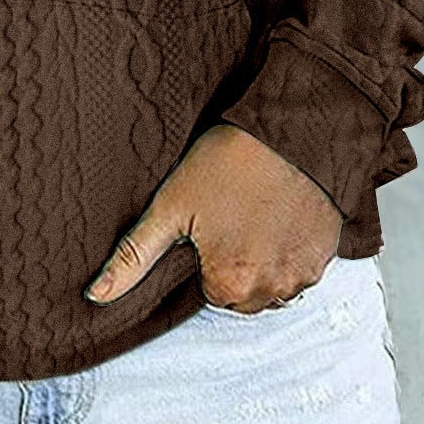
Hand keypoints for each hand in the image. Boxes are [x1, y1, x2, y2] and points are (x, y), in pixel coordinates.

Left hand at [84, 123, 344, 312]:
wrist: (295, 128)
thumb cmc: (232, 160)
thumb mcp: (171, 204)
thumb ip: (133, 256)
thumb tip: (95, 295)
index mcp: (229, 285)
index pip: (208, 291)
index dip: (206, 255)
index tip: (210, 222)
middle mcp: (271, 291)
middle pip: (242, 294)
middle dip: (235, 265)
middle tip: (232, 215)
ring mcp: (304, 275)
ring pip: (273, 284)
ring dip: (265, 261)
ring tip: (257, 213)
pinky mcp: (327, 255)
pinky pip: (302, 269)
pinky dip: (291, 250)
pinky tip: (282, 215)